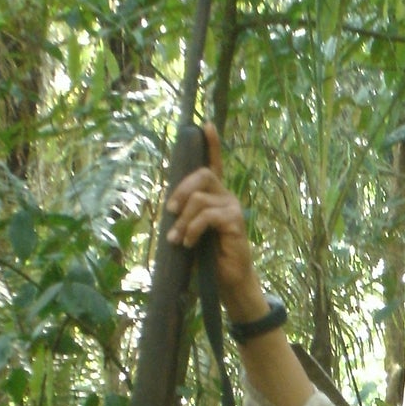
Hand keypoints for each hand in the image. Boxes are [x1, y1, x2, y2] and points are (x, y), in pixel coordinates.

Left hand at [165, 125, 266, 322]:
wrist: (228, 281)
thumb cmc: (208, 258)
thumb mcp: (192, 232)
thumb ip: (185, 215)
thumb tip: (169, 207)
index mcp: (216, 196)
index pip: (215, 164)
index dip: (212, 144)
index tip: (205, 124)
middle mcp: (227, 197)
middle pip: (203, 175)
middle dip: (181, 190)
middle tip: (170, 211)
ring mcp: (233, 208)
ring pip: (200, 198)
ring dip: (182, 220)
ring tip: (177, 240)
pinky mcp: (235, 221)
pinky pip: (207, 216)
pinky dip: (193, 229)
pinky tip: (189, 243)